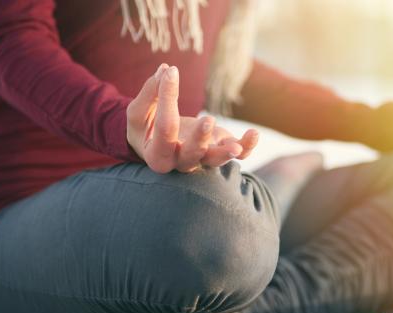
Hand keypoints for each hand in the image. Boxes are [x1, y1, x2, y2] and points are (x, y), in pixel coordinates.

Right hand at [126, 64, 258, 172]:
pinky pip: (237, 154)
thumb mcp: (139, 112)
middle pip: (193, 154)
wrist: (156, 143)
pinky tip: (253, 134)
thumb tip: (165, 69)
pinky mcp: (219, 149)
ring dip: (227, 152)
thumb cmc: (145, 127)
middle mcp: (181, 163)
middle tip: (207, 120)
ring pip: (216, 160)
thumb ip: (150, 93)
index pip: (165, 129)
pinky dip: (247, 147)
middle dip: (200, 138)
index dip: (167, 99)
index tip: (171, 72)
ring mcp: (203, 158)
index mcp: (157, 156)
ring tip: (236, 146)